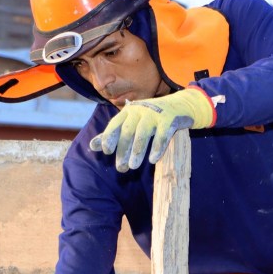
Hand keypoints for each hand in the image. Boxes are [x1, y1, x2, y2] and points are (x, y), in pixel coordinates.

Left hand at [89, 87, 214, 171]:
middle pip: (128, 131)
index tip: (107, 151)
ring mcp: (155, 114)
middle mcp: (140, 111)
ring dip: (137, 150)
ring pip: (143, 133)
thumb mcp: (130, 122)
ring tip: (133, 166)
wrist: (179, 105)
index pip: (116, 124)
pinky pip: (162, 134)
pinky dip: (157, 147)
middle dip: (123, 149)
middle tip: (121, 168)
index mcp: (128, 111)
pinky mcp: (170, 119)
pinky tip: (153, 159)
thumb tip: (92, 146)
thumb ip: (113, 133)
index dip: (110, 136)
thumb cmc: (150, 118)